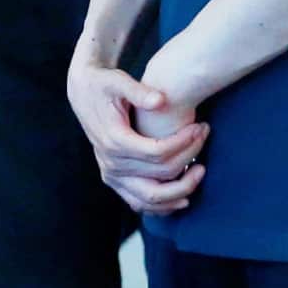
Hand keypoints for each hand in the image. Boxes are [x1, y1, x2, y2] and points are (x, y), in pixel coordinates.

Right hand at [67, 59, 205, 215]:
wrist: (83, 94)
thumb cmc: (104, 85)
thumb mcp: (118, 81)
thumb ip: (138, 91)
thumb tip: (160, 100)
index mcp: (114, 140)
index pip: (157, 152)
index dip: (183, 143)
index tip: (199, 128)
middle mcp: (111, 163)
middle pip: (159, 176)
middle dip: (188, 159)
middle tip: (204, 140)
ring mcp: (111, 175)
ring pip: (150, 198)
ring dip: (179, 191)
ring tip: (200, 173)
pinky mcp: (114, 180)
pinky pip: (139, 203)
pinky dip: (162, 205)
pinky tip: (182, 197)